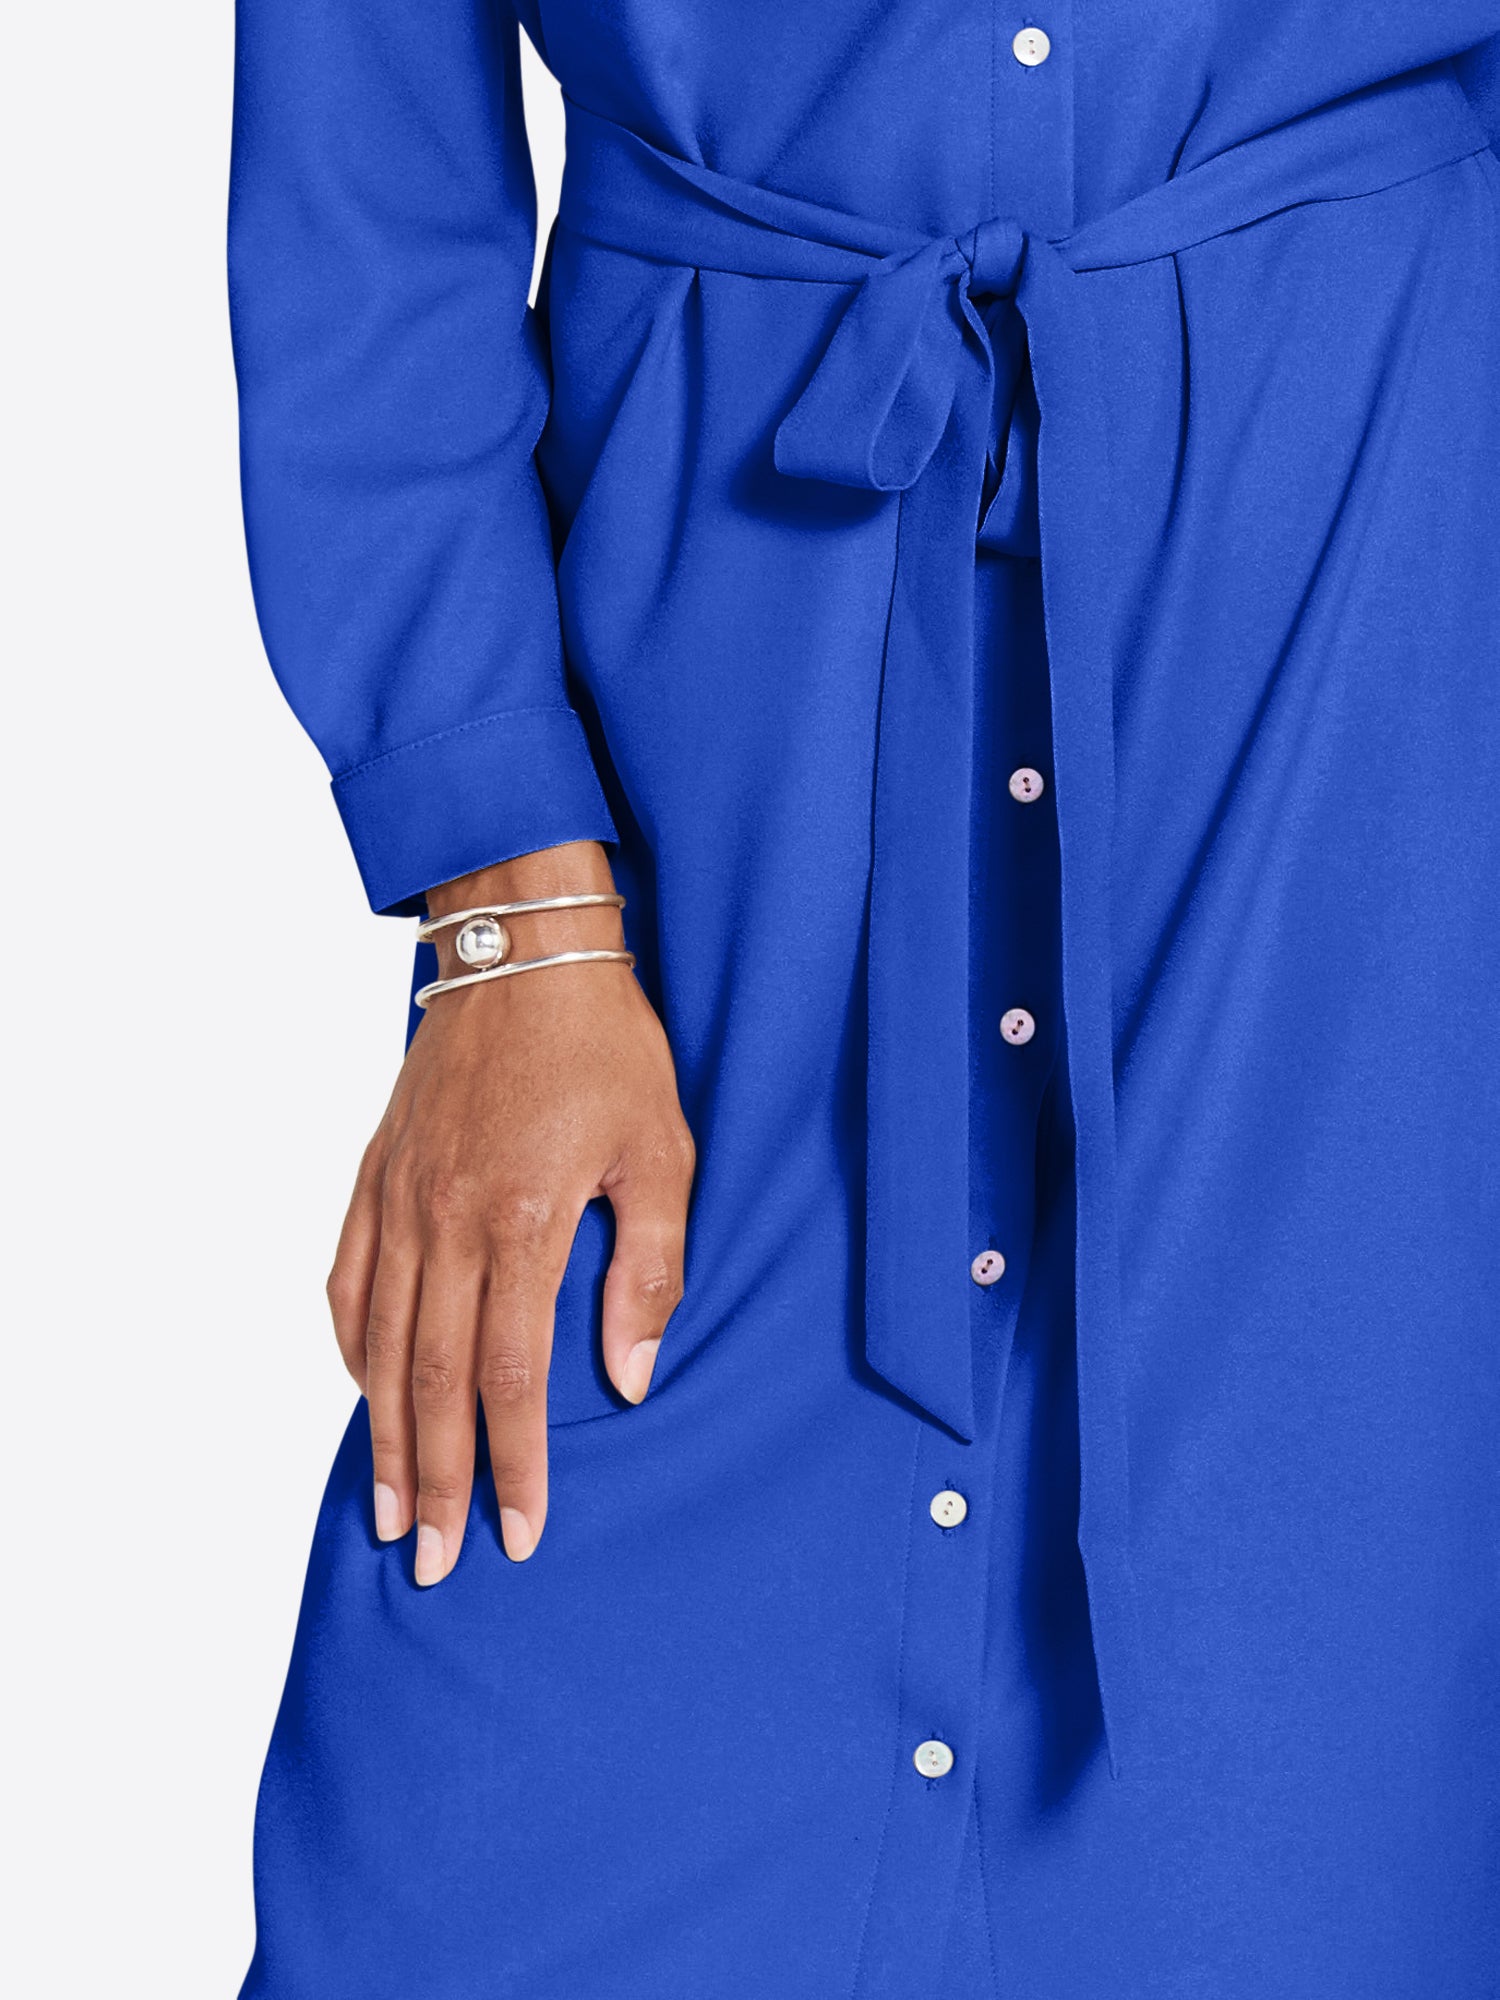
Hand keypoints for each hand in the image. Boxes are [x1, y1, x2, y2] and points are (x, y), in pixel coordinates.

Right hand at [325, 842, 694, 1582]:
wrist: (523, 949)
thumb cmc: (607, 1050)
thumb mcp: (662, 1153)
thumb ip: (647, 1269)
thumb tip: (627, 1378)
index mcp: (521, 1217)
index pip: (511, 1374)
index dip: (514, 1463)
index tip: (517, 1535)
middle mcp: (445, 1216)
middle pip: (430, 1378)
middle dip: (438, 1480)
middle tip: (434, 1560)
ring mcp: (399, 1196)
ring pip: (380, 1342)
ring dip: (384, 1435)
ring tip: (391, 1509)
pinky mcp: (375, 1173)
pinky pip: (348, 1278)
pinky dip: (353, 1346)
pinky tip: (365, 1390)